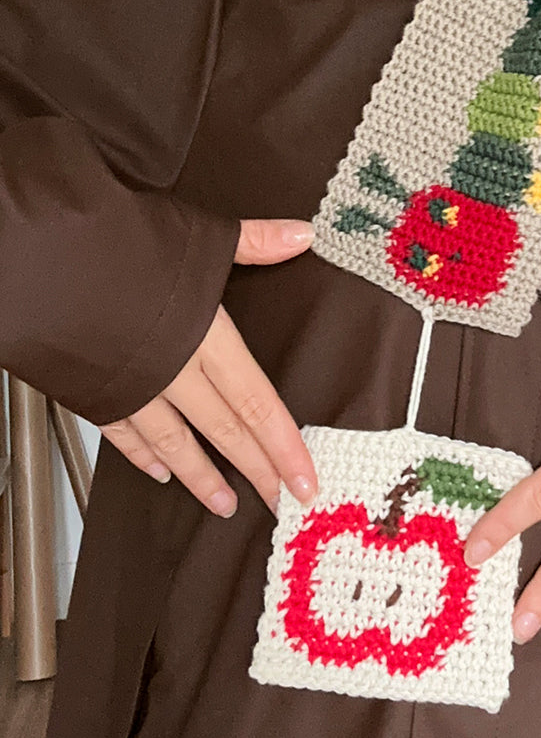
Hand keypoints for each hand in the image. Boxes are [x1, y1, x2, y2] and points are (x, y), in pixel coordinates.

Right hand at [99, 219, 317, 517]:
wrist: (37, 257)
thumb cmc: (113, 244)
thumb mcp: (196, 237)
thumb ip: (255, 242)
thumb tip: (301, 233)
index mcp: (206, 337)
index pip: (258, 403)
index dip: (285, 447)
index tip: (305, 481)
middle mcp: (173, 370)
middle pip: (226, 430)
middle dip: (258, 471)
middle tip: (281, 503)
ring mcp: (132, 386)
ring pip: (175, 442)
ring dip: (202, 477)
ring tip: (225, 504)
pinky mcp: (95, 390)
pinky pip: (124, 433)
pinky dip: (143, 454)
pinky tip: (159, 472)